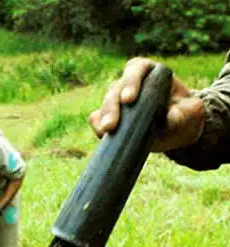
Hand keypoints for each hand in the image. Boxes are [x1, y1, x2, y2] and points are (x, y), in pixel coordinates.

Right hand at [88, 57, 204, 152]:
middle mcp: (130, 83)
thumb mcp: (192, 113)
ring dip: (104, 118)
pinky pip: (97, 118)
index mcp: (150, 72)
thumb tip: (168, 118)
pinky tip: (101, 134)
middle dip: (112, 107)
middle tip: (111, 125)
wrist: (178, 130)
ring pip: (105, 104)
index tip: (128, 100)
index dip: (130, 82)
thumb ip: (184, 112)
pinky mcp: (109, 116)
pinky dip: (97, 125)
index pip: (136, 68)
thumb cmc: (186, 116)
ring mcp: (117, 99)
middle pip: (115, 89)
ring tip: (106, 132)